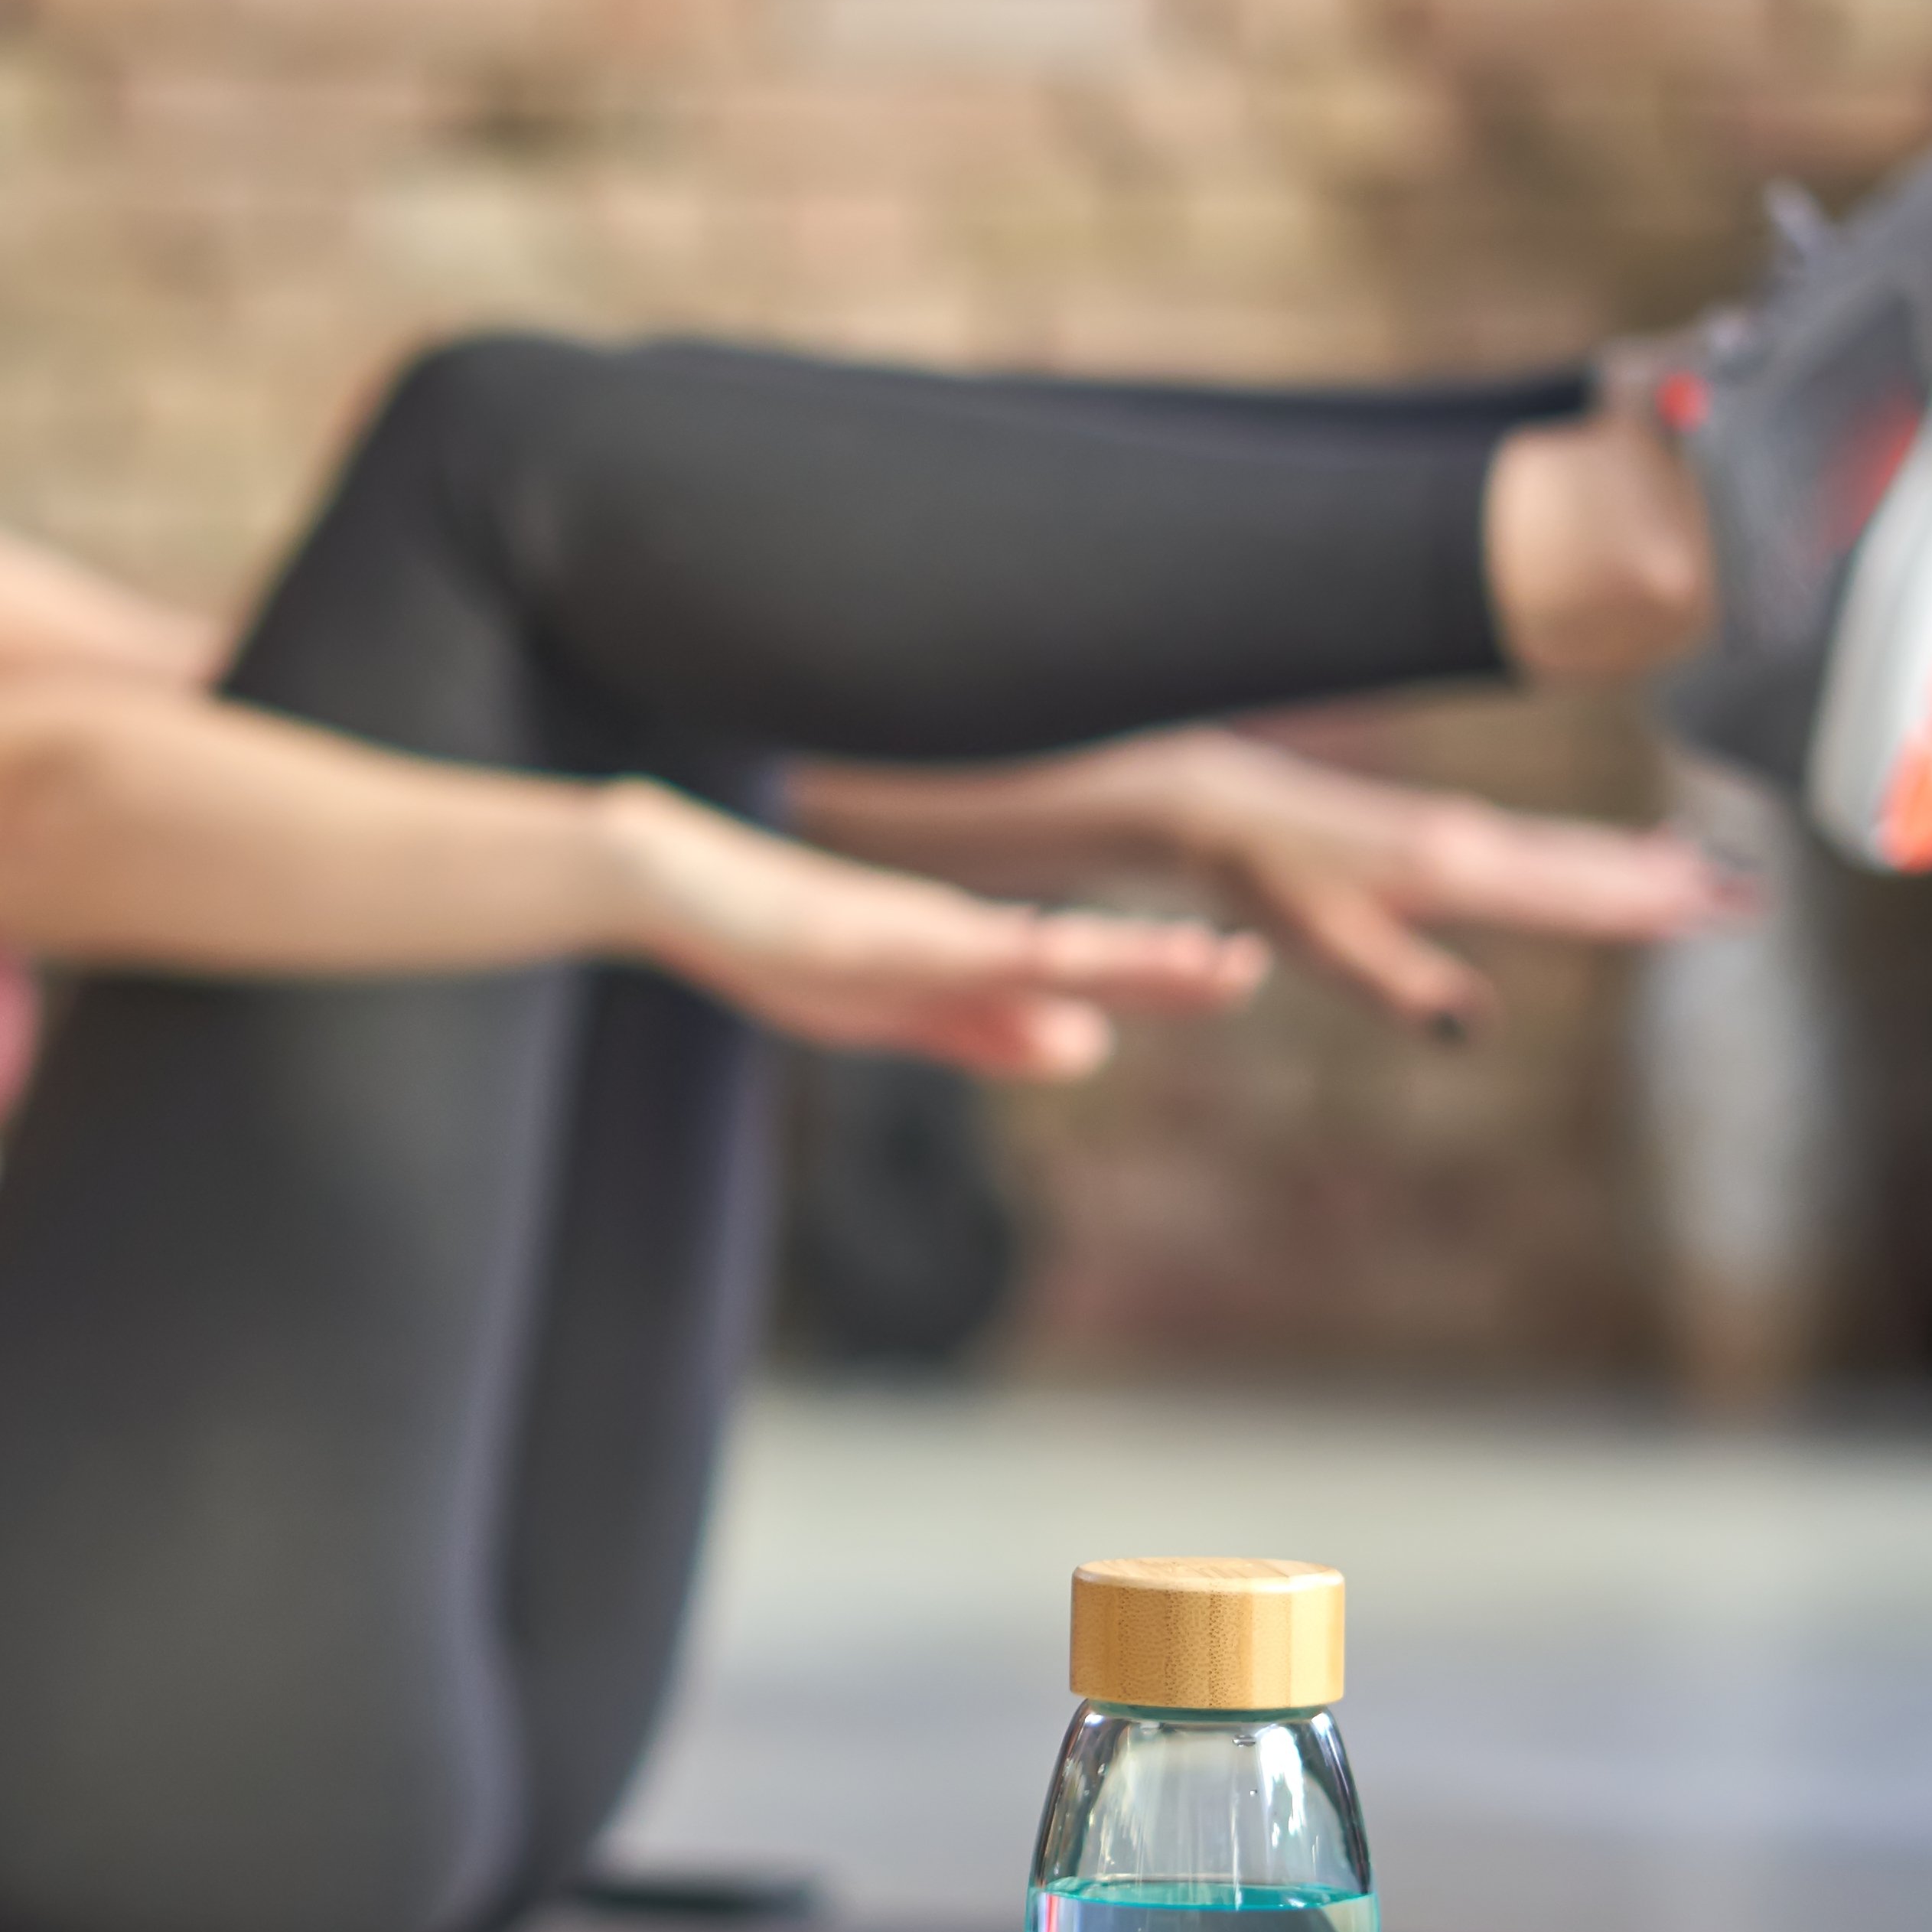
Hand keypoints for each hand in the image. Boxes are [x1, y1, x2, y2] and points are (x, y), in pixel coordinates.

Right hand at [612, 785, 1262, 1079]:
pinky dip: (1019, 960)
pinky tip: (1068, 963)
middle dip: (1163, 969)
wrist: (680, 887)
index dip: (1158, 975)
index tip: (1236, 973)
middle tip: (1250, 967)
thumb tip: (1089, 1045)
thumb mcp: (899, 1013)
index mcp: (969, 957)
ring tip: (1194, 964)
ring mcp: (917, 930)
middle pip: (1080, 955)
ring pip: (1040, 949)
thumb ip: (987, 1032)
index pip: (1081, 970)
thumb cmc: (778, 942)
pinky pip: (954, 951)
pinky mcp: (868, 932)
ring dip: (1119, 959)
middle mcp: (959, 933)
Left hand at [1162, 731, 1757, 1035]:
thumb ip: (1398, 984)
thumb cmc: (1272, 884)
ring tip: (1717, 874)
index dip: (1644, 906)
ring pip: (1574, 853)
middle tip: (1754, 894)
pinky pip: (1543, 846)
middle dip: (1672, 883)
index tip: (1715, 907)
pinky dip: (1596, 853)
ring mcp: (1465, 835)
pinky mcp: (1451, 835)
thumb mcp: (1324, 944)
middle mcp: (1473, 844)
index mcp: (1454, 872)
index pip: (1568, 896)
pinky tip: (1621, 859)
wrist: (1228, 811)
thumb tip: (1474, 1028)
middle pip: (1591, 868)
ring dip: (1645, 865)